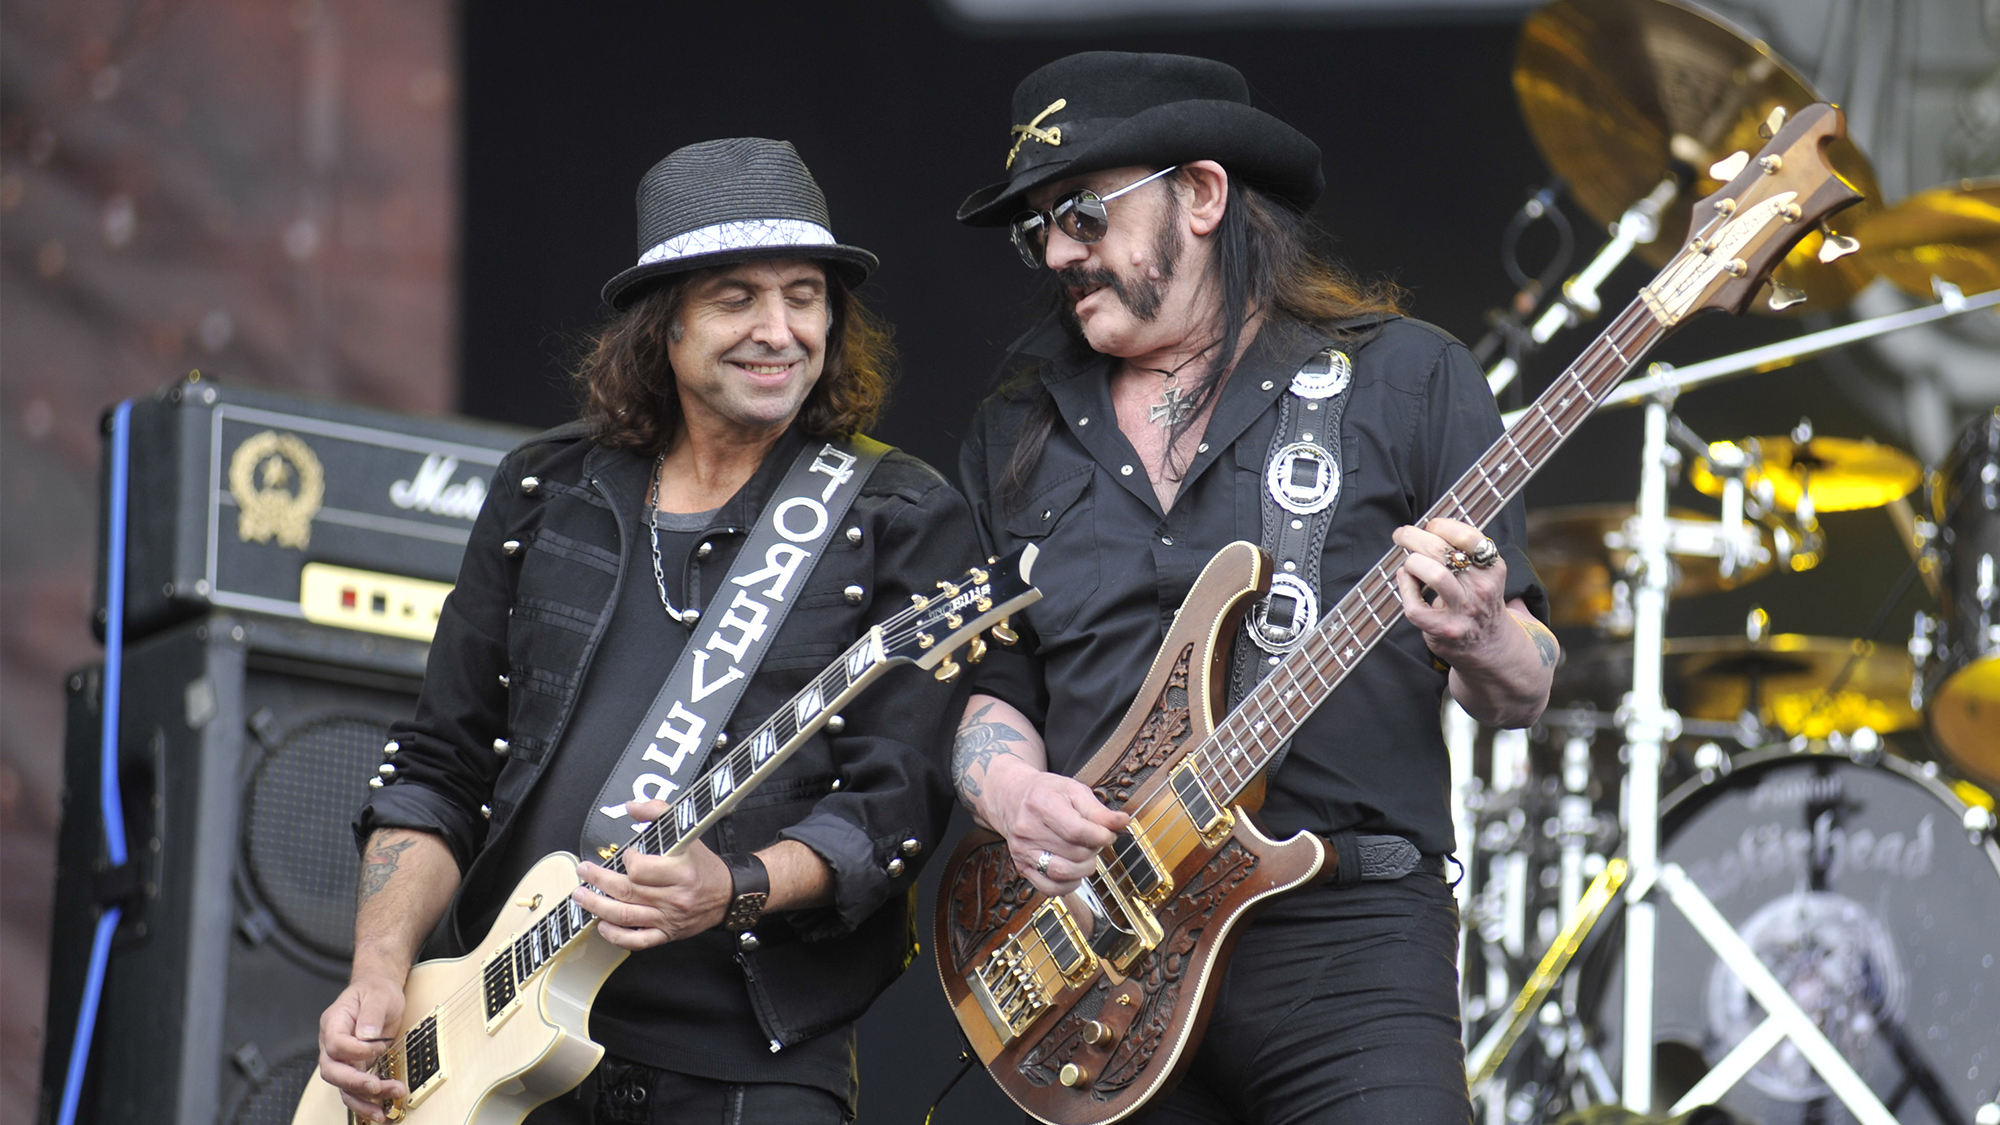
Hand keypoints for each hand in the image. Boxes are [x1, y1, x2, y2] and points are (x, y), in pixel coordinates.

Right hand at [317, 973, 407, 1123]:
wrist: (379, 992)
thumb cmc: (376, 991)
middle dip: (354, 1082)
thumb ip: (371, 1014)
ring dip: (363, 1099)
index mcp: (334, 1022)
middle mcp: (332, 1044)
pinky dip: (366, 1102)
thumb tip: (367, 1035)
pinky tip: (380, 1112)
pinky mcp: (355, 1068)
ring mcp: (342, 1059)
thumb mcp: (378, 995)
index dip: (355, 1050)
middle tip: (376, 1086)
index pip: (335, 1043)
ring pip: (343, 1086)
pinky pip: (354, 1090)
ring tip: (383, 1110)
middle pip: (332, 1070)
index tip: (378, 1046)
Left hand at [573, 799, 731, 948]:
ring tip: (581, 896)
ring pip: (626, 916)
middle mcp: (674, 897)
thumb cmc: (703, 865)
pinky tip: (602, 926)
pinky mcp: (667, 934)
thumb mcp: (687, 833)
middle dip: (598, 881)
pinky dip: (616, 936)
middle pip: (627, 891)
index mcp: (681, 871)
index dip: (627, 860)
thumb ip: (659, 812)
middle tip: (584, 871)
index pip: (641, 869)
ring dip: (598, 907)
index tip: (626, 853)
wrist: (728, 894)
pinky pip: (637, 941)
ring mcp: (669, 918)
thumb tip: (631, 806)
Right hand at [984, 762, 1128, 895]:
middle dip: (1094, 849)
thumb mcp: (1073, 790)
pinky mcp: (1022, 867)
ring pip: (1063, 873)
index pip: (1076, 831)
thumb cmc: (1045, 792)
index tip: (1109, 834)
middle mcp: (1028, 830)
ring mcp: (1023, 851)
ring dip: (1084, 867)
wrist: (1012, 798)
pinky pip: (1049, 887)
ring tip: (1086, 854)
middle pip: (1074, 853)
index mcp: (1042, 805)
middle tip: (1096, 839)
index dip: (1101, 836)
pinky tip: (1074, 870)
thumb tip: (1122, 823)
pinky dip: (1069, 884)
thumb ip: (1098, 810)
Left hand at [1391, 518, 1510, 664]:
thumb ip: (1463, 554)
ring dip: (1412, 563)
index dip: (1442, 525)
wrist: (1491, 648)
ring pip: (1433, 574)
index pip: (1469, 536)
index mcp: (1492, 569)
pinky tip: (1406, 584)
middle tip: (1401, 534)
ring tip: (1409, 564)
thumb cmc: (1477, 603)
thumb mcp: (1483, 575)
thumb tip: (1425, 528)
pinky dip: (1404, 589)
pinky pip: (1415, 606)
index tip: (1431, 525)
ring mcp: (1462, 611)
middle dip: (1414, 536)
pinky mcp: (1444, 631)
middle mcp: (1480, 588)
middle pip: (1443, 550)